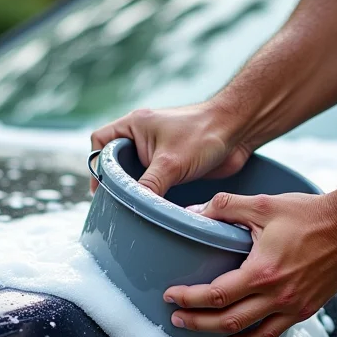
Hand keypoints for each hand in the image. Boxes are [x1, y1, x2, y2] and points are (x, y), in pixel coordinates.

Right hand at [90, 101, 252, 194]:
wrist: (240, 130)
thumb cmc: (204, 133)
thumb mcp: (170, 162)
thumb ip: (149, 186)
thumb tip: (135, 209)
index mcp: (134, 126)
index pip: (100, 141)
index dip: (96, 164)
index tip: (100, 188)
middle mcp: (143, 139)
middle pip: (116, 163)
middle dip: (116, 182)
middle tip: (115, 204)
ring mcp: (158, 153)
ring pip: (136, 176)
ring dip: (136, 191)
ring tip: (132, 210)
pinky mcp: (174, 167)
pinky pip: (155, 184)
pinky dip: (152, 196)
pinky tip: (153, 210)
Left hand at [163, 190, 336, 336]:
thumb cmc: (309, 214)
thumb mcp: (263, 205)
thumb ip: (225, 207)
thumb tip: (193, 212)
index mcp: (262, 272)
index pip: (216, 294)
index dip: (189, 299)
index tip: (171, 296)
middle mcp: (276, 296)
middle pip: (227, 321)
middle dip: (197, 322)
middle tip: (176, 318)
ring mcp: (292, 307)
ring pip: (249, 335)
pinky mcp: (304, 310)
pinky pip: (272, 334)